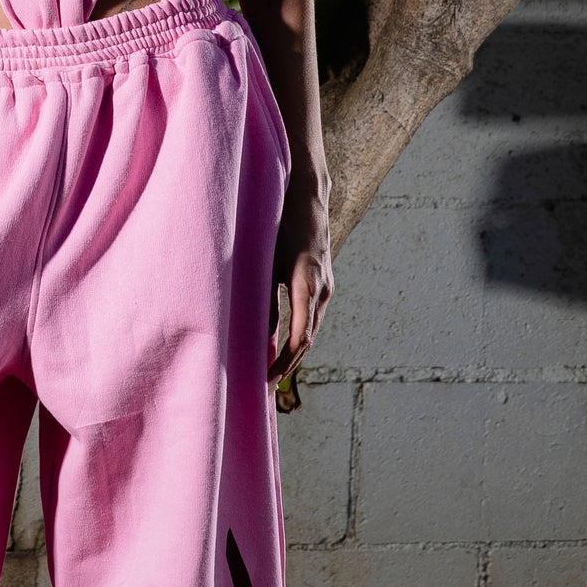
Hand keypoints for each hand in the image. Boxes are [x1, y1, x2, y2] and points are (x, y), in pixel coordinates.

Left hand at [268, 206, 330, 381]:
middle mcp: (322, 290)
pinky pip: (312, 317)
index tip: (267, 379)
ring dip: (295, 354)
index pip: (299, 337)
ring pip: (312, 330)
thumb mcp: (267, 260)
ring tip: (274, 374)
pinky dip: (299, 336)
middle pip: (308, 339)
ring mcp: (327, 287)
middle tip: (267, 387)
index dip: (284, 362)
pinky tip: (284, 346)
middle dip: (289, 365)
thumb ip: (265, 297)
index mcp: (307, 284)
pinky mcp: (324, 284)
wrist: (309, 200)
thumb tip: (259, 334)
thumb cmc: (282, 225)